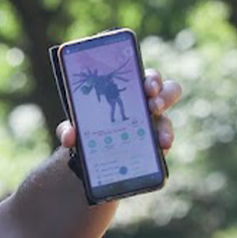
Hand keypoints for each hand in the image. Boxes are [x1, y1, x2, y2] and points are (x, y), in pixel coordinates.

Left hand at [58, 69, 182, 150]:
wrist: (89, 159)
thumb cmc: (87, 132)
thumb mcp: (76, 129)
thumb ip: (69, 129)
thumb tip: (69, 136)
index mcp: (130, 92)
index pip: (147, 77)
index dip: (151, 79)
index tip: (146, 86)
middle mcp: (146, 105)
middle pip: (167, 92)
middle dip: (163, 96)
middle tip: (153, 105)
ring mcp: (153, 126)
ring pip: (167, 121)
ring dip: (166, 128)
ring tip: (161, 138)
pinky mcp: (155, 146)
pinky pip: (163, 143)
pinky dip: (162, 146)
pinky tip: (161, 150)